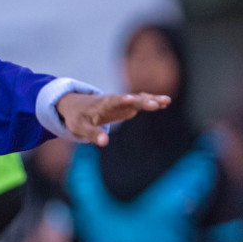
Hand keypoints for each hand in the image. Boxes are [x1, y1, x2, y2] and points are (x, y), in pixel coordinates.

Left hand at [55, 92, 170, 146]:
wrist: (75, 105)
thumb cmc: (76, 117)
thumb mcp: (79, 128)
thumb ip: (92, 134)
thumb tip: (105, 142)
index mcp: (102, 104)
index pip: (113, 101)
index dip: (121, 100)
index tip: (131, 99)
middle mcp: (114, 100)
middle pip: (130, 99)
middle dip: (143, 101)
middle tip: (157, 104)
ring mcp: (121, 102)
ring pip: (138, 99)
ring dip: (151, 99)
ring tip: (167, 101)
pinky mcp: (125, 105)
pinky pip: (140, 102)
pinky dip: (150, 101)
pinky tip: (164, 104)